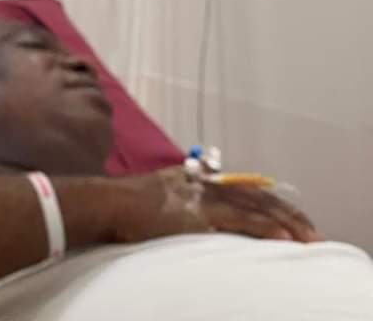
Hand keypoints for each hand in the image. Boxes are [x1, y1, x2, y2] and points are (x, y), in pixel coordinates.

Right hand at [112, 167, 321, 243]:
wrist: (109, 203)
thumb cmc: (125, 203)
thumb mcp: (158, 190)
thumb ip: (180, 190)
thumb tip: (192, 193)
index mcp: (198, 180)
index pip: (246, 190)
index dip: (271, 203)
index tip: (290, 217)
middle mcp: (206, 185)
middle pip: (257, 196)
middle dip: (286, 213)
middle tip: (310, 230)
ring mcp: (204, 198)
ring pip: (255, 208)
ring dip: (284, 224)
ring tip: (307, 238)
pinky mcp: (199, 214)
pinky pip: (240, 222)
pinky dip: (263, 229)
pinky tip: (282, 238)